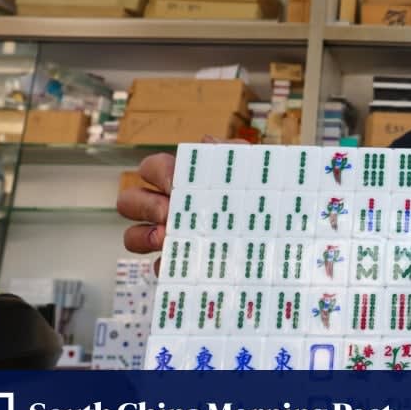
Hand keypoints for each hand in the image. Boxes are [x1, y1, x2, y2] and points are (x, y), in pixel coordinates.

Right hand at [117, 137, 248, 271]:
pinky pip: (157, 267)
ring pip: (132, 235)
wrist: (281, 235)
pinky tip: (184, 266)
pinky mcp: (177, 264)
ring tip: (166, 240)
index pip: (151, 168)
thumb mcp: (254, 171)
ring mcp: (168, 238)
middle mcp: (166, 207)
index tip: (174, 185)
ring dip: (142, 237)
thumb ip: (235, 152)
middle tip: (168, 215)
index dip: (156, 173)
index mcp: (182, 180)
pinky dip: (165, 267)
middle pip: (130, 201)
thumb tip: (208, 142)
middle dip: (144, 206)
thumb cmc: (261, 198)